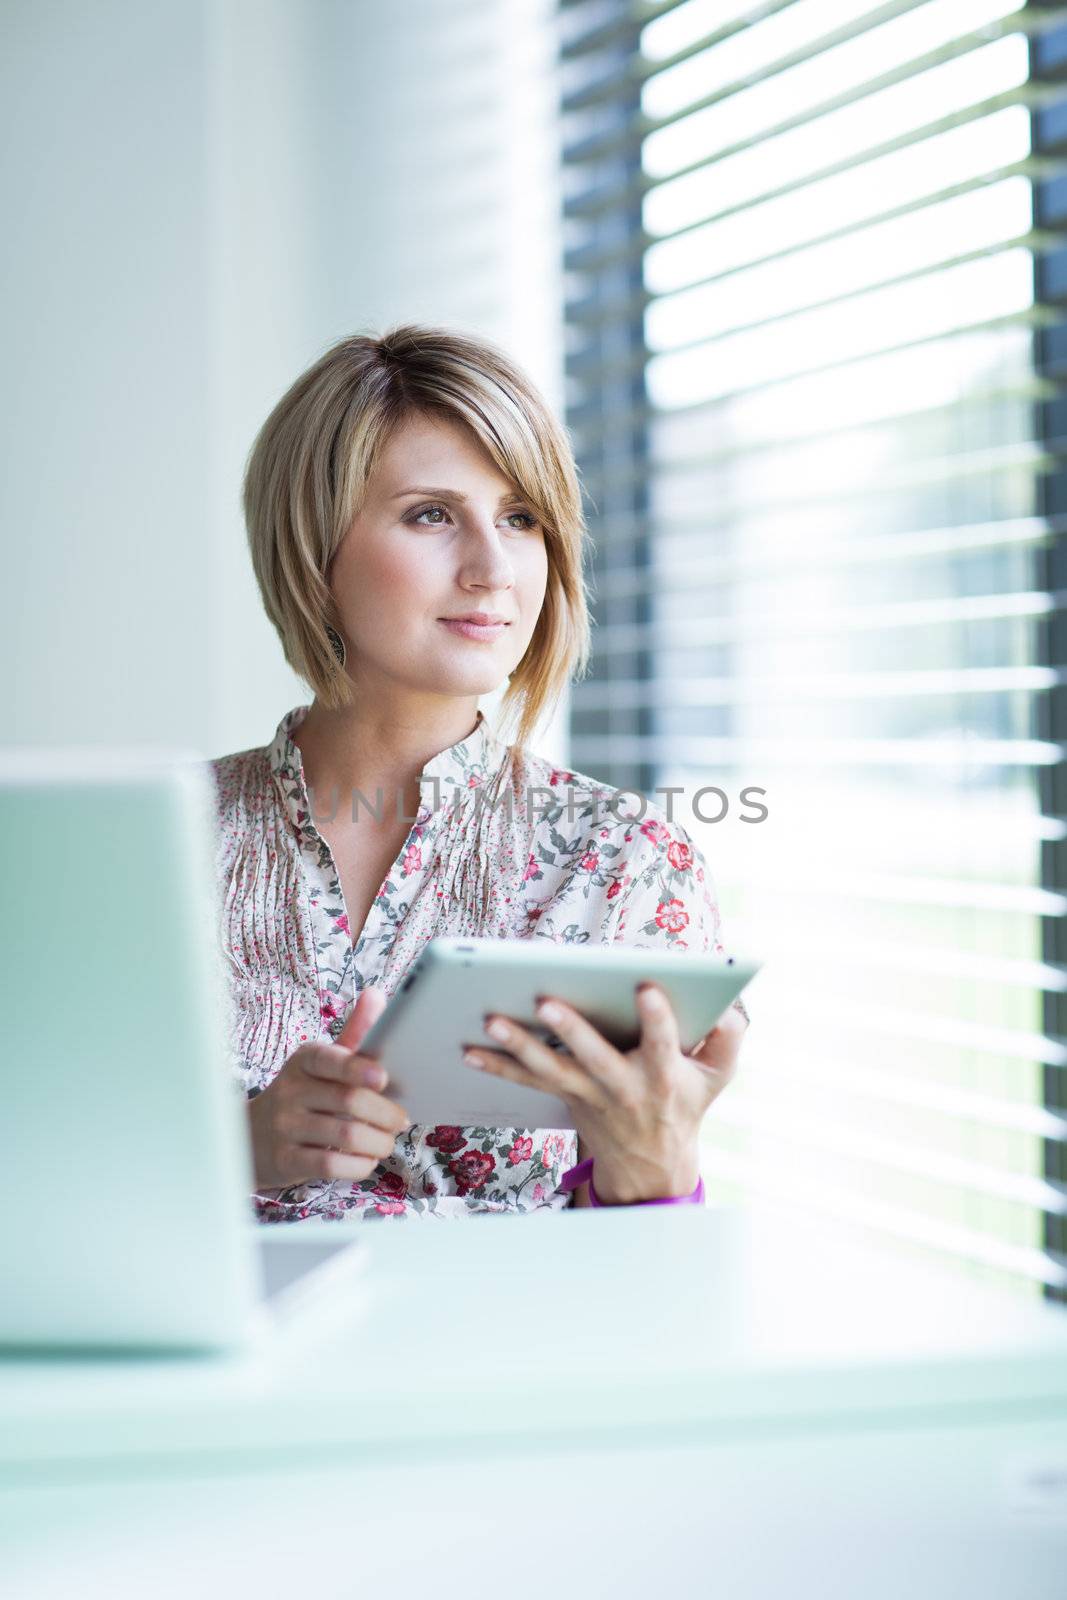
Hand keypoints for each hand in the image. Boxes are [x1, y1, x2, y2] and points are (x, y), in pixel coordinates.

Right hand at [247, 987, 409, 1189]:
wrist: (249, 1136)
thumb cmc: (301, 1095)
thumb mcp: (322, 1063)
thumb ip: (354, 1034)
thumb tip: (377, 994)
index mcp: (304, 1061)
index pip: (329, 1059)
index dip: (357, 1068)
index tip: (383, 1077)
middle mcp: (291, 1091)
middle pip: (349, 1101)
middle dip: (386, 1114)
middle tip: (400, 1120)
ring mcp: (285, 1127)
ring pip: (345, 1136)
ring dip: (378, 1143)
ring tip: (387, 1142)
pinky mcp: (285, 1160)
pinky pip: (331, 1165)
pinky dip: (359, 1165)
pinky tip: (365, 1160)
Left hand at [464, 985, 747, 1202]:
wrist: (651, 1163)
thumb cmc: (684, 1102)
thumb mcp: (718, 1077)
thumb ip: (727, 1039)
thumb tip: (727, 1007)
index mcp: (663, 1075)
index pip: (664, 1044)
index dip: (657, 1018)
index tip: (646, 988)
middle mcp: (623, 1086)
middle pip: (594, 1057)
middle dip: (570, 1029)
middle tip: (545, 1001)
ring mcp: (589, 1094)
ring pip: (551, 1069)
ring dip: (519, 1046)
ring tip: (491, 1020)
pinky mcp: (564, 1096)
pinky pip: (527, 1082)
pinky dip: (497, 1066)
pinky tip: (470, 1050)